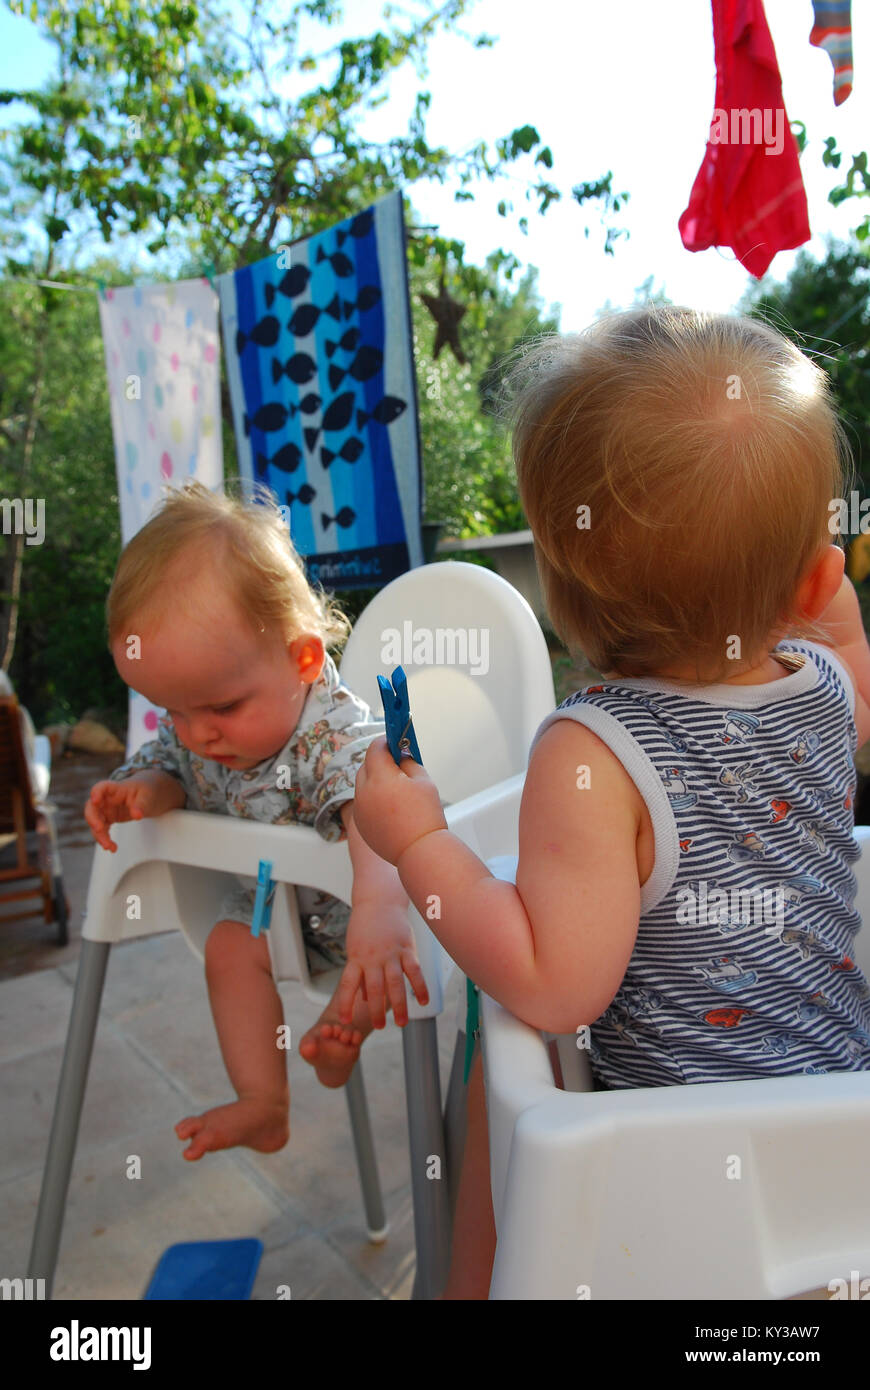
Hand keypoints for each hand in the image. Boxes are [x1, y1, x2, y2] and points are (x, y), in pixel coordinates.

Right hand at [84, 776, 169, 851]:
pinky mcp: (107, 819)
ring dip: (99, 835)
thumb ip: (141, 805)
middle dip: (92, 818)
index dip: (96, 792)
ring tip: (109, 847)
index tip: (95, 800)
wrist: (146, 796)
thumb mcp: (147, 797)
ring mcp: (105, 810)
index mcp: (115, 789)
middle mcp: (106, 799)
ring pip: (95, 822)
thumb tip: (137, 815)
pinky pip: (101, 830)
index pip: (102, 787)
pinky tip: (112, 848)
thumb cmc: (144, 791)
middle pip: (92, 807)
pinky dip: (105, 839)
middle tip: (98, 829)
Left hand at [335, 899, 428, 1027]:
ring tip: (401, 1024)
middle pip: (374, 989)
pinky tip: (423, 1002)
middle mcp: (373, 958)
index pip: (348, 986)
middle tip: (379, 1027)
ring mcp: (391, 954)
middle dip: (376, 1011)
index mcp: (356, 959)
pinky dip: (420, 987)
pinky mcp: (406, 949)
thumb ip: (361, 973)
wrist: (379, 900)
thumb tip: (365, 997)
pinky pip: (414, 971)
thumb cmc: (365, 925)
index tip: (345, 1020)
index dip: (346, 1004)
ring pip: (395, 984)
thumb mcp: (356, 949)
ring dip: (398, 1006)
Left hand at [352, 738, 446, 866]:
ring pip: (363, 785)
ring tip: (395, 787)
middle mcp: (364, 792)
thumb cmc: (426, 815)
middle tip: (396, 763)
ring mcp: (359, 809)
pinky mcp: (360, 824)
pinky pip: (363, 803)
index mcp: (380, 778)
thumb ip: (409, 762)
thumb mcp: (424, 781)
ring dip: (375, 781)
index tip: (395, 741)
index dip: (386, 742)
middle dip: (379, 761)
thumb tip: (401, 755)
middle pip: (365, 766)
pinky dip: (373, 799)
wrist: (419, 851)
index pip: (375, 749)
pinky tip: (391, 807)